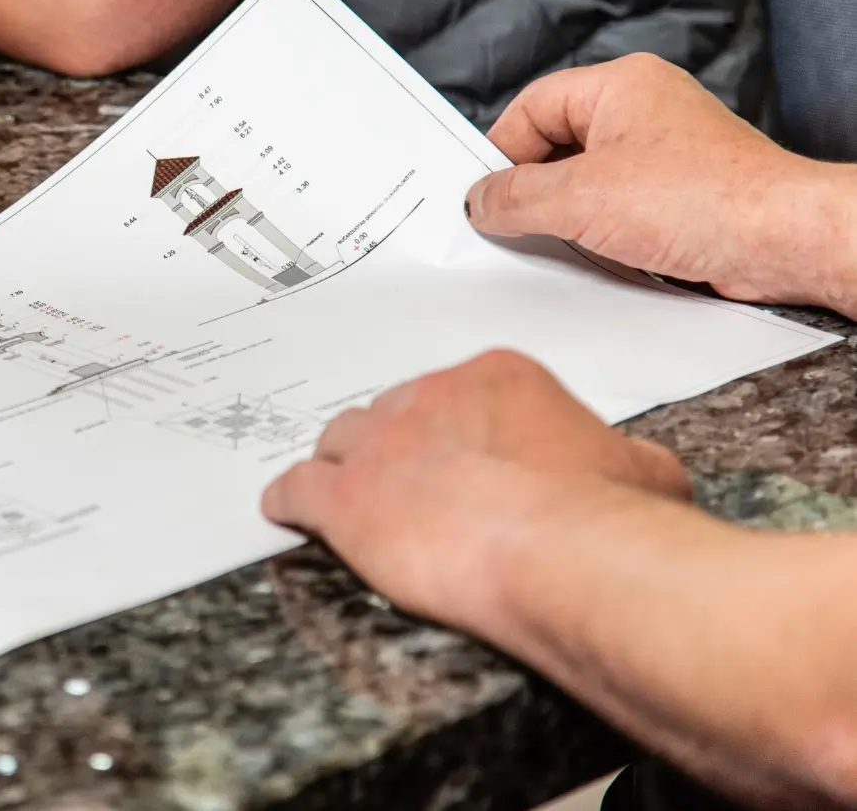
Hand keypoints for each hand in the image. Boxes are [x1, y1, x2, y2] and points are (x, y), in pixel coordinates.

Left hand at [260, 350, 689, 625]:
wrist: (559, 553)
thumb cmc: (600, 516)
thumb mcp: (645, 472)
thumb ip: (629, 457)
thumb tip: (637, 461)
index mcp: (497, 379)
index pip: (455, 392)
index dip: (452, 428)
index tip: (457, 452)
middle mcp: (430, 398)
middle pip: (393, 410)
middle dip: (395, 443)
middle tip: (407, 479)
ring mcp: (380, 445)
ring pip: (342, 440)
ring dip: (343, 464)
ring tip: (346, 486)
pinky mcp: (344, 500)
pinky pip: (298, 489)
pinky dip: (290, 501)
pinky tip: (286, 508)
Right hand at [466, 53, 856, 315]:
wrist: (783, 240)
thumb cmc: (707, 199)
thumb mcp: (581, 198)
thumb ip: (515, 197)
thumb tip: (481, 201)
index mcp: (620, 85)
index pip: (531, 106)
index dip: (500, 151)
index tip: (482, 193)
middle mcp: (644, 110)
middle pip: (556, 143)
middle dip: (532, 187)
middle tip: (511, 220)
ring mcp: (664, 153)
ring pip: (586, 179)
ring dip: (567, 214)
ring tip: (561, 239)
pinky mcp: (679, 194)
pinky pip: (617, 206)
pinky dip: (599, 231)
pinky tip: (595, 253)